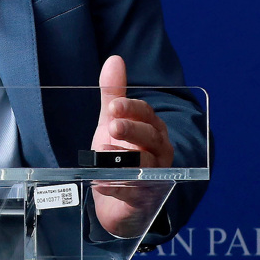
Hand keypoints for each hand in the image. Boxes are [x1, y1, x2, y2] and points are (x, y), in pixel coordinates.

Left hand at [90, 55, 171, 236]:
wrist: (118, 200)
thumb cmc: (120, 156)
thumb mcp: (113, 122)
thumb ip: (114, 94)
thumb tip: (115, 59)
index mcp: (152, 130)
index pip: (147, 115)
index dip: (132, 109)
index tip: (114, 106)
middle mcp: (158, 152)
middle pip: (150, 138)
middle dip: (132, 130)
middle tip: (112, 125)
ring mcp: (152, 176)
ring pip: (145, 165)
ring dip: (125, 158)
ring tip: (104, 152)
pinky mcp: (141, 198)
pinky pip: (132, 191)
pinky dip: (117, 186)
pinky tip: (101, 181)